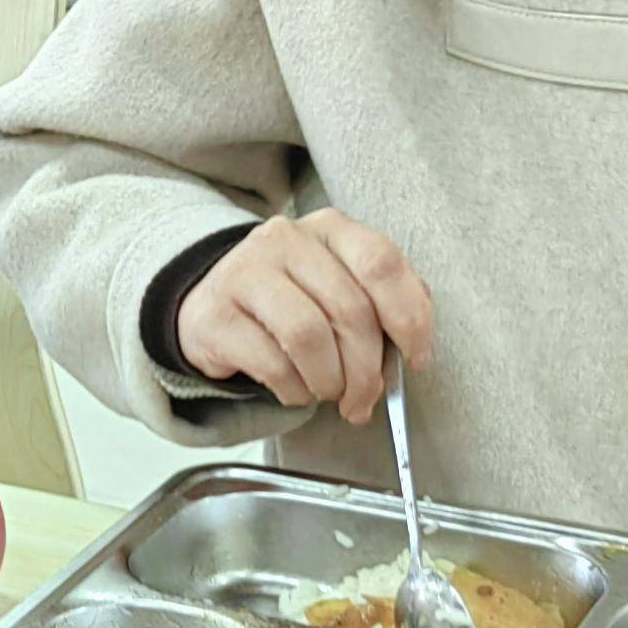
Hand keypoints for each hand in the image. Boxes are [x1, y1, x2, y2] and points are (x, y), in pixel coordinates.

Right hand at [175, 209, 436, 422]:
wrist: (210, 302)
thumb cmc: (292, 300)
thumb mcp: (340, 285)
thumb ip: (382, 305)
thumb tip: (412, 351)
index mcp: (329, 228)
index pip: (381, 263)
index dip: (409, 317)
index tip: (416, 359)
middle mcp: (286, 240)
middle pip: (349, 309)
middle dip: (366, 370)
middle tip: (364, 400)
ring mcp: (244, 273)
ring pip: (309, 335)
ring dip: (330, 380)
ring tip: (330, 394)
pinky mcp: (215, 316)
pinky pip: (272, 363)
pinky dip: (295, 391)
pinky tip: (296, 391)